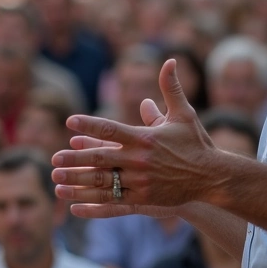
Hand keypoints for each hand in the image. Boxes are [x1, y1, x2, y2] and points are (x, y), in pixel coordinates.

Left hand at [52, 59, 218, 217]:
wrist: (212, 177)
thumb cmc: (196, 143)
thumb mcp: (184, 113)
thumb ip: (171, 88)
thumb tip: (169, 60)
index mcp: (145, 138)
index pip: (111, 129)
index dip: (89, 126)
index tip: (70, 122)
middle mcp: (140, 160)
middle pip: (101, 159)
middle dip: (75, 159)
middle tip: (54, 158)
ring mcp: (141, 182)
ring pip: (102, 183)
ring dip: (77, 182)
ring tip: (56, 179)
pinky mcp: (144, 199)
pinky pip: (112, 204)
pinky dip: (91, 205)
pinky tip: (73, 206)